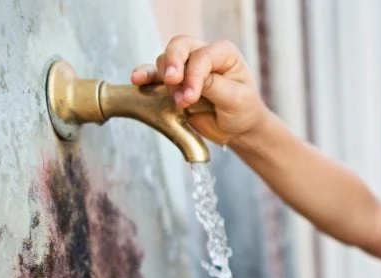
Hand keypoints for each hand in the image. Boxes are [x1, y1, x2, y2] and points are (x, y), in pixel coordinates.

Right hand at [131, 36, 268, 144]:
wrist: (238, 129)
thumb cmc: (243, 110)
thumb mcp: (236, 99)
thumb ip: (213, 86)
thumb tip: (189, 80)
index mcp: (223, 53)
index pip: (201, 56)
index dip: (193, 75)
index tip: (190, 97)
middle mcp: (203, 54)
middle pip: (179, 46)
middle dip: (173, 64)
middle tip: (173, 82)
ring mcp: (186, 67)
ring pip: (165, 60)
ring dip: (166, 80)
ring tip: (179, 102)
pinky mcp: (173, 83)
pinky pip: (153, 75)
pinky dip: (144, 76)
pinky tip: (137, 80)